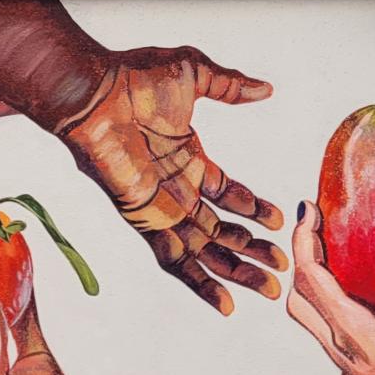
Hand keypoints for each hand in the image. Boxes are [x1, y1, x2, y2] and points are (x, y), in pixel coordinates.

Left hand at [58, 47, 285, 314]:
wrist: (94, 94)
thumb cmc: (132, 78)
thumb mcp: (194, 73)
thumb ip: (230, 86)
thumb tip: (265, 88)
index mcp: (186, 158)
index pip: (225, 194)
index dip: (251, 209)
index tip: (279, 220)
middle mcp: (174, 187)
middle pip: (218, 229)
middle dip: (250, 248)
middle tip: (280, 266)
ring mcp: (159, 206)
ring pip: (203, 250)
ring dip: (235, 270)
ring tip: (268, 286)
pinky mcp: (145, 220)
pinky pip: (174, 260)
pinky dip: (199, 282)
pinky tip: (224, 301)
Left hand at [288, 201, 374, 374]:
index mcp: (352, 333)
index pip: (310, 278)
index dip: (303, 239)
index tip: (308, 211)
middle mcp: (340, 349)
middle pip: (298, 297)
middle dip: (300, 258)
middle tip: (315, 229)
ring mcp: (348, 363)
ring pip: (312, 317)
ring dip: (314, 283)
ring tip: (335, 254)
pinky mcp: (360, 372)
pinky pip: (332, 329)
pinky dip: (333, 302)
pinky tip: (363, 294)